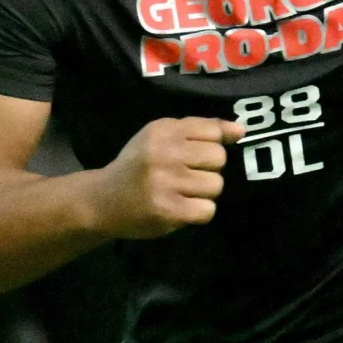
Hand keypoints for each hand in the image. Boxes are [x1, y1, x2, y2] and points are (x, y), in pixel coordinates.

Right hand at [90, 118, 242, 239]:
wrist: (102, 201)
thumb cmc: (138, 165)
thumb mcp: (162, 137)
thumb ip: (201, 129)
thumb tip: (240, 130)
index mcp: (163, 130)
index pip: (213, 132)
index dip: (209, 146)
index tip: (192, 155)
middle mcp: (164, 153)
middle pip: (219, 158)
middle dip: (207, 169)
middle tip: (185, 176)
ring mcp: (166, 183)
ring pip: (216, 185)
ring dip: (204, 193)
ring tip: (181, 193)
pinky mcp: (169, 210)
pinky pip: (207, 210)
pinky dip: (199, 212)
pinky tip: (181, 208)